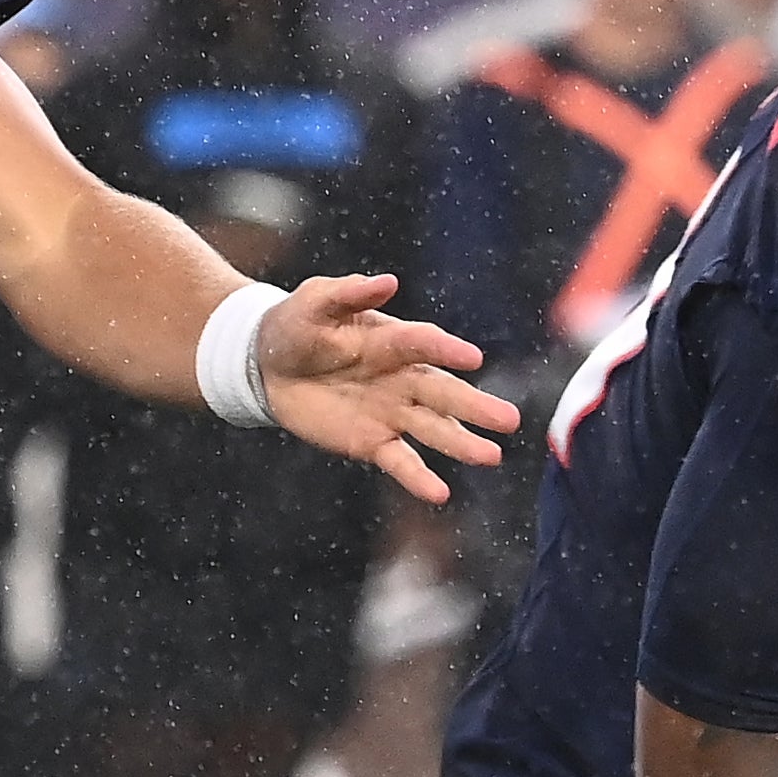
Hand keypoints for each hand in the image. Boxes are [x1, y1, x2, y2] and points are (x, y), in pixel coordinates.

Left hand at [254, 272, 521, 503]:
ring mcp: (391, 412)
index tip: (473, 359)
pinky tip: (440, 494)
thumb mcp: (316, 301)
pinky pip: (401, 461)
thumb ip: (348, 292)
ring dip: (461, 444)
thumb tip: (387, 282)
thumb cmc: (297, 324)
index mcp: (392, 339)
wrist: (267, 366)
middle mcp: (402, 377)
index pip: (425, 345)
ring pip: (433, 429)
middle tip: (509, 420)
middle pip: (443, 393)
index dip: (446, 351)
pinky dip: (419, 479)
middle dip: (474, 407)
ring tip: (492, 457)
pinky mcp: (373, 442)